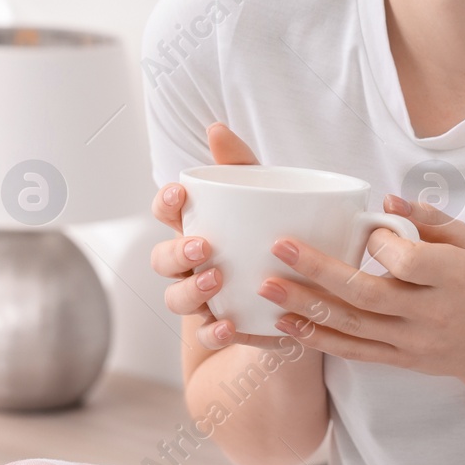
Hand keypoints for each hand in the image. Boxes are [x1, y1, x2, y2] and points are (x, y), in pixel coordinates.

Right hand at [150, 123, 292, 352]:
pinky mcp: (221, 330)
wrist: (303, 297)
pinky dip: (213, 331)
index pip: (166, 213)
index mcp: (197, 227)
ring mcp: (202, 299)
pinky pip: (205, 336)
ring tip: (217, 280)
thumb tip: (215, 127)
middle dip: (175, 252)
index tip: (179, 195)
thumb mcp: (267, 197)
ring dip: (190, 291)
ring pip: (175, 299)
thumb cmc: (272, 238)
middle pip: (161, 259)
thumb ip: (242, 166)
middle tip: (202, 246)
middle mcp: (192, 265)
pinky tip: (229, 325)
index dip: (164, 204)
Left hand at [255, 195, 464, 390]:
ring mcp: (413, 342)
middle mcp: (432, 313)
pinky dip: (317, 339)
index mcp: (454, 277)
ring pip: (352, 326)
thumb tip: (385, 200)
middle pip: (367, 294)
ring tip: (267, 286)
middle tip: (279, 247)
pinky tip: (284, 324)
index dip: (380, 243)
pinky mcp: (399, 361)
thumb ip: (429, 218)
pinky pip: (352, 351)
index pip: (408, 262)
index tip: (363, 226)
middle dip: (318, 270)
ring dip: (306, 306)